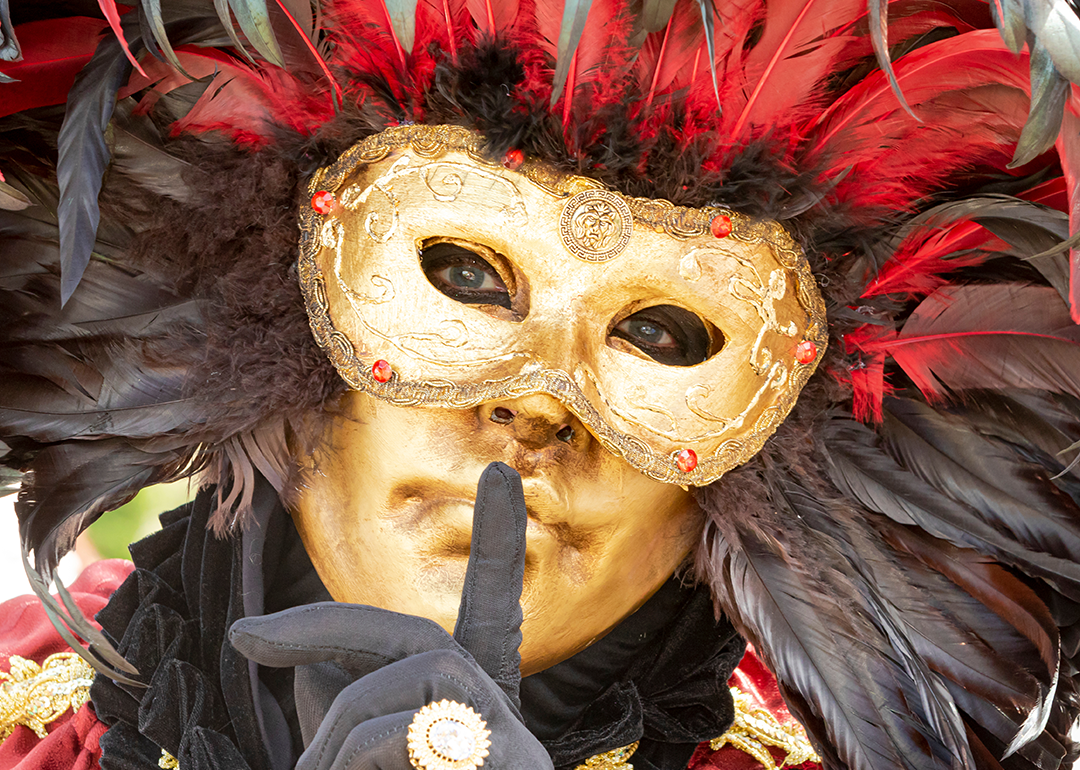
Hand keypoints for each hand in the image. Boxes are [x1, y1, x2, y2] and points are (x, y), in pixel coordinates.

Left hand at [229, 462, 553, 769]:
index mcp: (468, 710)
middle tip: (243, 637)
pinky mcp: (514, 764)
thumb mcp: (351, 764)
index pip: (488, 618)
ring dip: (342, 722)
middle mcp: (500, 717)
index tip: (501, 473)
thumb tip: (307, 659)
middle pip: (422, 637)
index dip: (497, 547)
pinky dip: (356, 756)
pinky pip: (417, 730)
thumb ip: (338, 706)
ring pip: (422, 670)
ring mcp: (514, 743)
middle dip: (326, 625)